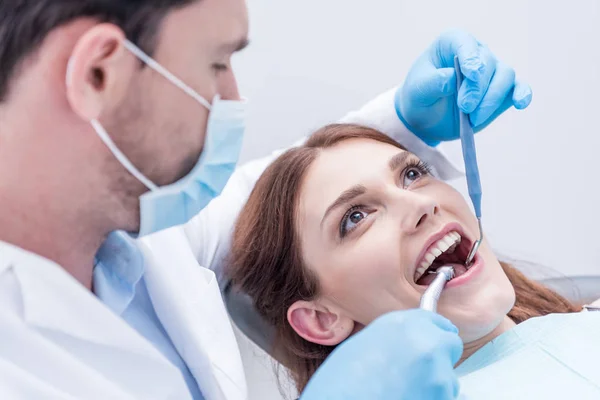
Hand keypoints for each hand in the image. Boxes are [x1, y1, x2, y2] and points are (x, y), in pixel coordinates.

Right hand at [300, 309, 462, 399]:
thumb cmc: (344, 381)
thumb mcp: (364, 343)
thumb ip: (395, 337)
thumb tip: (409, 342)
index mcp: (404, 323)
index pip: (437, 320)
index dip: (433, 332)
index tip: (433, 340)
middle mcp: (426, 342)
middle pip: (450, 343)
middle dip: (440, 355)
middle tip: (418, 369)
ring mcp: (439, 372)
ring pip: (449, 375)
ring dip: (434, 382)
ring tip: (404, 388)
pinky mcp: (444, 397)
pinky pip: (447, 396)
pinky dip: (433, 398)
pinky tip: (409, 397)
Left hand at [395, 29, 532, 145]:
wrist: (426, 118)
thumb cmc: (420, 96)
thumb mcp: (418, 90)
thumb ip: (433, 83)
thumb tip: (452, 78)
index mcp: (452, 43)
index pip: (465, 42)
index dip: (470, 56)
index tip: (470, 73)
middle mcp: (476, 53)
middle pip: (489, 63)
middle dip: (478, 87)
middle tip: (464, 107)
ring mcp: (491, 72)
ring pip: (505, 76)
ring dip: (492, 99)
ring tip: (472, 118)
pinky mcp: (501, 92)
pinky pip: (519, 88)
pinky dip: (522, 94)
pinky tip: (520, 103)